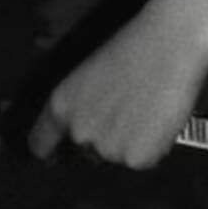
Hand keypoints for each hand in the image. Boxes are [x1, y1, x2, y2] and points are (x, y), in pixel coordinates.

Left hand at [26, 4, 207, 171]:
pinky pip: (143, 160)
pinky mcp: (136, 159)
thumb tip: (80, 128)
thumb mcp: (88, 77)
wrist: (166, 47)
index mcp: (60, 106)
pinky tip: (155, 121)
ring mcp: (107, 149)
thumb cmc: (130, 51)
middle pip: (86, 151)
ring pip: (117, 156)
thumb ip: (79, 107)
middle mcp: (79, 132)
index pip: (41, 142)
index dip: (46, 150)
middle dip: (102, 139)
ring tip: (142, 110)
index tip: (49, 157)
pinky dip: (151, 147)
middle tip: (122, 113)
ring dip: (128, 143)